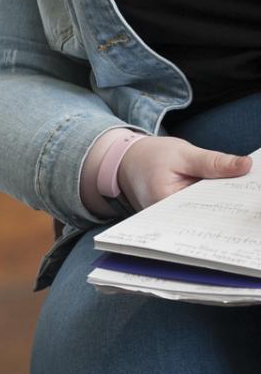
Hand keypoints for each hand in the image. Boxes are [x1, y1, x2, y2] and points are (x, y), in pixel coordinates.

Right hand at [116, 136, 252, 210]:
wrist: (126, 161)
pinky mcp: (175, 218)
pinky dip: (211, 203)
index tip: (249, 189)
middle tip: (248, 188)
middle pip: (207, 213)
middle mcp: (167, 217)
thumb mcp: (182, 153)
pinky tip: (222, 194)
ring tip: (236, 190)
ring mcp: (170, 220)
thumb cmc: (150, 156)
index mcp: (165, 201)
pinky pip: (199, 213)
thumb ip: (213, 162)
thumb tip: (245, 166)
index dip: (231, 197)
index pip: (207, 204)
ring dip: (221, 202)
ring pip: (205, 214)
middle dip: (228, 201)